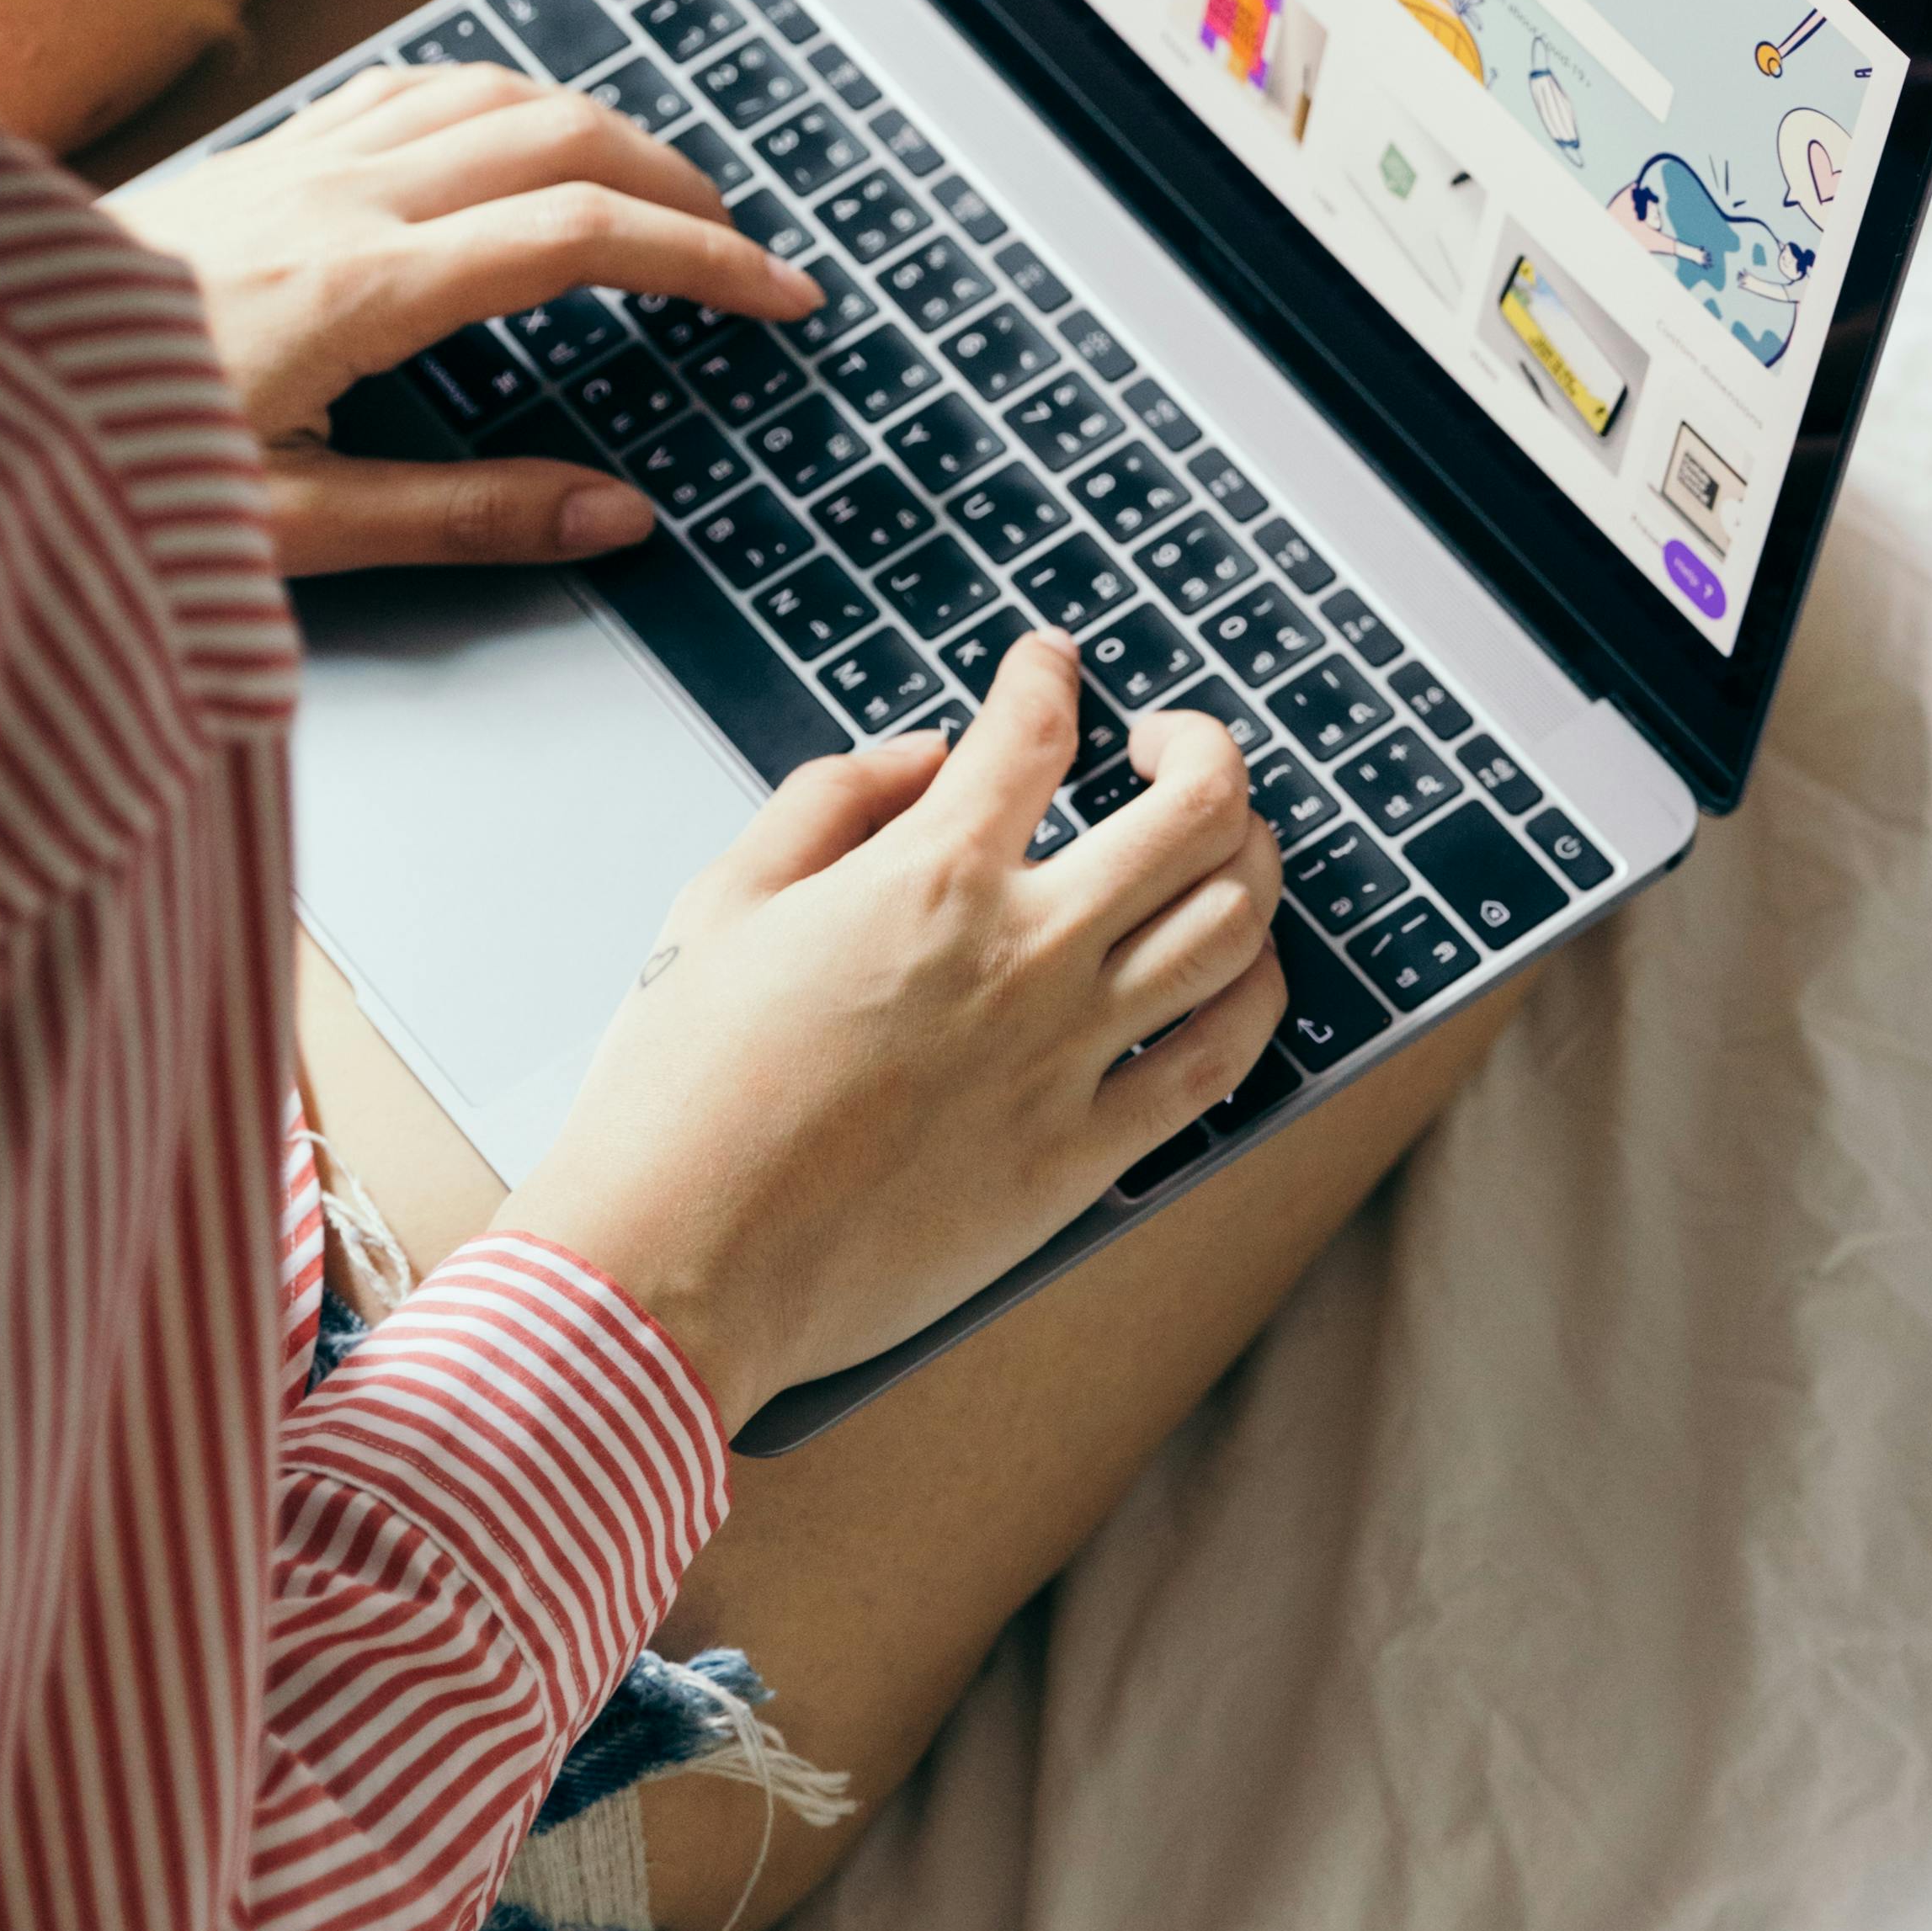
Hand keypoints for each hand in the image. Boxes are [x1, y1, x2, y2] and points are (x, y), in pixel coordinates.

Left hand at [128, 58, 814, 575]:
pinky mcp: (257, 156)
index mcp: (360, 288)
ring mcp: (294, 161)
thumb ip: (464, 518)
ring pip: (492, 91)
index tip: (779, 295)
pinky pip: (409, 87)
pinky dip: (498, 98)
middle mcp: (337, 198)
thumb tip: (614, 517)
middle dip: (679, 185)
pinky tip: (513, 132)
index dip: (704, 259)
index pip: (580, 236)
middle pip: (560, 135)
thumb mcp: (291, 528)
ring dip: (599, 128)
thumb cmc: (105, 458)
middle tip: (742, 251)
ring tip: (658, 190)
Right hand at [505, 643, 1287, 1426]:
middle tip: (1165, 744)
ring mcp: (1068, 1059)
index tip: (1046, 665)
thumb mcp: (721, 902)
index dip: (1046, 672)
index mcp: (929, 880)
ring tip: (1220, 843)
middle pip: (1196, 811)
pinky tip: (1238, 969)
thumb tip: (925, 755)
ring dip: (1249, 859)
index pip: (1033, 728)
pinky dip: (1252, 997)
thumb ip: (830, 800)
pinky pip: (1220, 1064)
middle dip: (1202, 747)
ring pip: (1234, 925)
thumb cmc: (678, 1092)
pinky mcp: (1084, 1160)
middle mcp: (1024, 956)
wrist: (678, 1265)